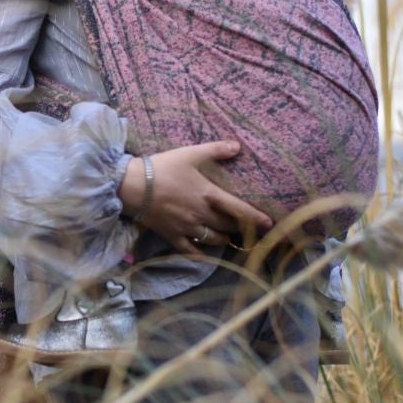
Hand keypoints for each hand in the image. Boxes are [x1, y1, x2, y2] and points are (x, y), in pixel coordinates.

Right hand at [118, 141, 272, 255]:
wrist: (133, 186)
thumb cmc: (163, 168)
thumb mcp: (190, 154)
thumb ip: (215, 150)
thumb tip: (238, 146)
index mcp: (209, 196)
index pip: (239, 209)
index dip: (255, 218)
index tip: (269, 224)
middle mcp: (201, 215)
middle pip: (227, 226)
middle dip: (239, 229)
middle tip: (248, 230)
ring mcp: (187, 228)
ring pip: (212, 240)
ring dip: (223, 239)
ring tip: (229, 238)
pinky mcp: (172, 236)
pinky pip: (189, 250)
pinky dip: (199, 254)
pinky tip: (205, 256)